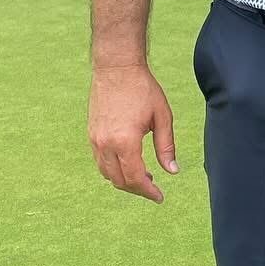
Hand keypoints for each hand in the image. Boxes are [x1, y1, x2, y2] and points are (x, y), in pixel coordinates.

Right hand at [89, 64, 178, 202]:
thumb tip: (173, 171)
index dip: (149, 192)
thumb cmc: (143, 89)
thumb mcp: (162, 117)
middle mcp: (106, 144)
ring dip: (124, 181)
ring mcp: (95, 140)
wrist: (117, 68)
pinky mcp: (91, 134)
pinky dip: (113, 169)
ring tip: (144, 178)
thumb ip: (166, 147)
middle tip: (154, 189)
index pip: (135, 178)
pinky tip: (129, 164)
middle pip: (119, 181)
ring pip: (107, 174)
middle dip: (137, 189)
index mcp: (125, 141)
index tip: (160, 197)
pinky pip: (100, 162)